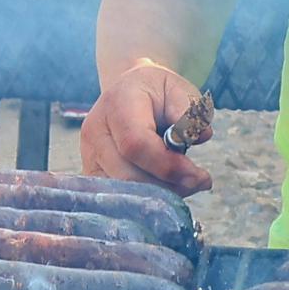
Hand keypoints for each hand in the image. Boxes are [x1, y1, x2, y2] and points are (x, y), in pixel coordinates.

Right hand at [84, 58, 215, 197]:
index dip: (168, 165)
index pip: (136, 143)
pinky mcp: (91, 172)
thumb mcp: (180, 90)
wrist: (129, 91)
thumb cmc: (157, 93)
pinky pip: (117, 197)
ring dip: (159, 195)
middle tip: (199, 182)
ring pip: (123, 190)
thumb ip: (190, 112)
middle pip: (128, 175)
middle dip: (169, 186)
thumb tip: (200, 135)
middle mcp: (96, 129)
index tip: (198, 174)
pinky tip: (166, 188)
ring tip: (185, 183)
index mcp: (118, 103)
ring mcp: (89, 154)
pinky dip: (145, 199)